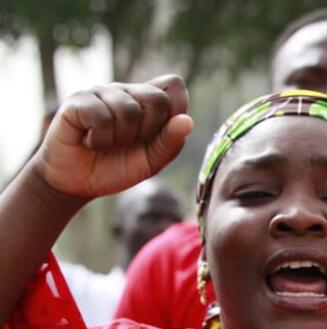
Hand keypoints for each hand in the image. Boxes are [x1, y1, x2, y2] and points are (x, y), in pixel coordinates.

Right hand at [32, 76, 191, 200]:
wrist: (77, 182)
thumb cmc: (116, 167)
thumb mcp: (151, 162)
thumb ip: (170, 142)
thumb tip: (187, 121)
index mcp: (148, 101)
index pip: (174, 86)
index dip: (175, 109)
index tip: (158, 133)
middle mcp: (126, 91)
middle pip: (157, 99)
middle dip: (148, 131)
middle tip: (128, 143)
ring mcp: (100, 92)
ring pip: (128, 110)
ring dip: (120, 139)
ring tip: (106, 143)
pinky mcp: (77, 101)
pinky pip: (101, 118)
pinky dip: (99, 140)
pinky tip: (89, 141)